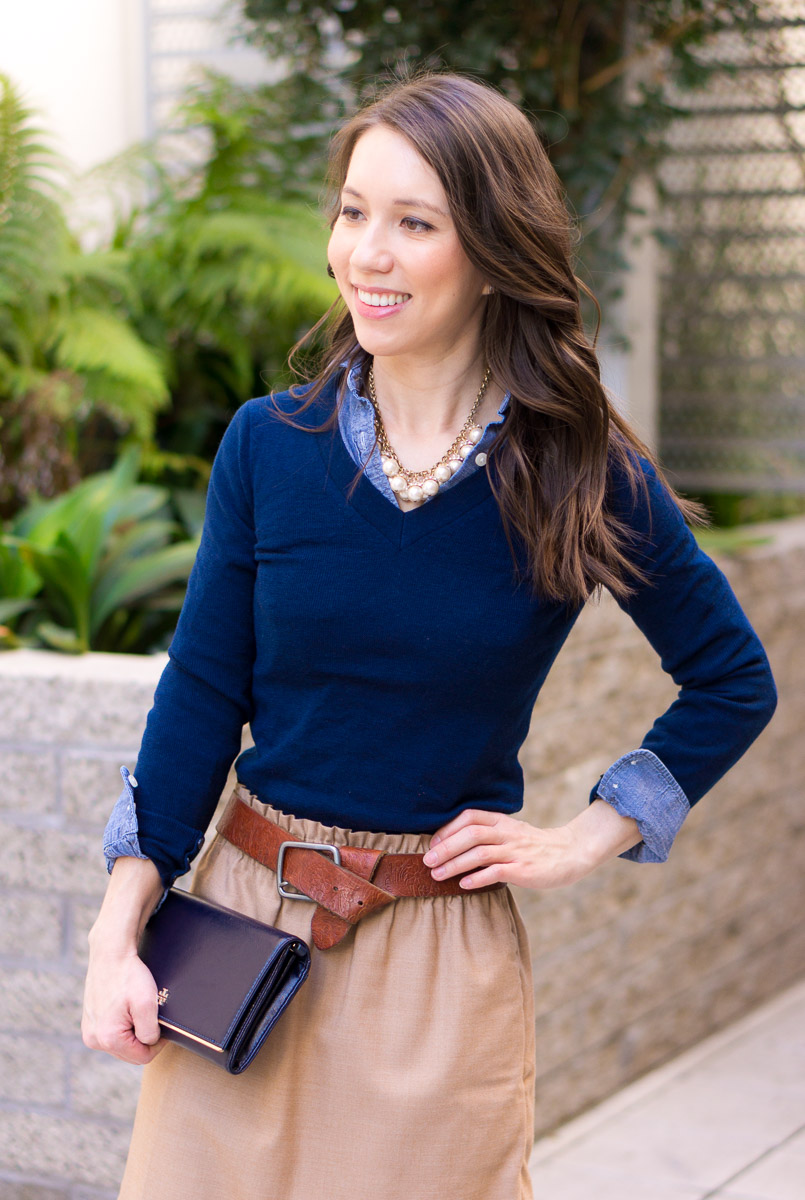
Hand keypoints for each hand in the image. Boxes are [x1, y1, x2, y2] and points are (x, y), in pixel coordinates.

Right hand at [82, 944, 165, 1065]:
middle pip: (130, 1053)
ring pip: (121, 1044)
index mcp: (107, 1038)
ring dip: (133, 1032)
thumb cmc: (129, 976)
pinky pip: (112, 1033)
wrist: (110, 953)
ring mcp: (89, 1031)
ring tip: (137, 1010)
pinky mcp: (89, 1022)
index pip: (142, 1057)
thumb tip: (149, 1043)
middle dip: (144, 1039)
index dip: (158, 1044)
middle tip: (151, 1015)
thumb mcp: (147, 1004)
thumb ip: (149, 1032)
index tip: (163, 1025)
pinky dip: (123, 1025)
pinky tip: (127, 1008)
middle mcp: (93, 1039)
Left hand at [423, 800, 640, 891]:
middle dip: (446, 848)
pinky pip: (497, 872)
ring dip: (455, 864)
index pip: (470, 817)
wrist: (570, 854)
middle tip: (427, 861)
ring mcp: (516, 851)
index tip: (433, 843)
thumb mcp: (511, 832)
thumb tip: (452, 846)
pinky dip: (477, 878)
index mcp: (502, 821)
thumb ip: (488, 835)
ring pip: (480, 853)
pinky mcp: (524, 869)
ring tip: (437, 875)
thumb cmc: (534, 846)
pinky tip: (463, 885)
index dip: (448, 829)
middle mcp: (507, 833)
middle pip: (471, 834)